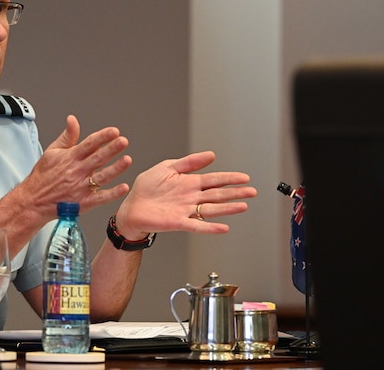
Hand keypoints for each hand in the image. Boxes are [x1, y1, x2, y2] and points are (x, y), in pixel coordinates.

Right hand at [22, 115, 132, 218]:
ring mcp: (80, 187)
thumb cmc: (44, 175)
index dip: (102, 137)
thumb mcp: (52, 152)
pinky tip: (124, 187)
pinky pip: (100, 198)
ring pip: (101, 177)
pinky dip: (112, 193)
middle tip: (123, 141)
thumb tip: (73, 119)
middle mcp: (76, 171)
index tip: (114, 131)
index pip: (88, 144)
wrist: (34, 200)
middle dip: (111, 149)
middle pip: (97, 158)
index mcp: (70, 158)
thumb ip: (67, 136)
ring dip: (115, 169)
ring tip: (127, 160)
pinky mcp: (83, 202)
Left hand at [114, 151, 255, 239]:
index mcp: (189, 182)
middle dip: (235, 193)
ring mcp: (186, 210)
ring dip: (228, 208)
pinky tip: (223, 227)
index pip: (214, 179)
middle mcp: (191, 197)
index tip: (245, 178)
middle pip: (218, 194)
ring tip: (243, 206)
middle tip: (252, 192)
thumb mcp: (167, 167)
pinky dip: (210, 227)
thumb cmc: (146, 188)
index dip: (230, 178)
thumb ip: (189, 162)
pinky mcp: (178, 222)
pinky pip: (197, 225)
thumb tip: (211, 155)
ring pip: (212, 209)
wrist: (131, 207)